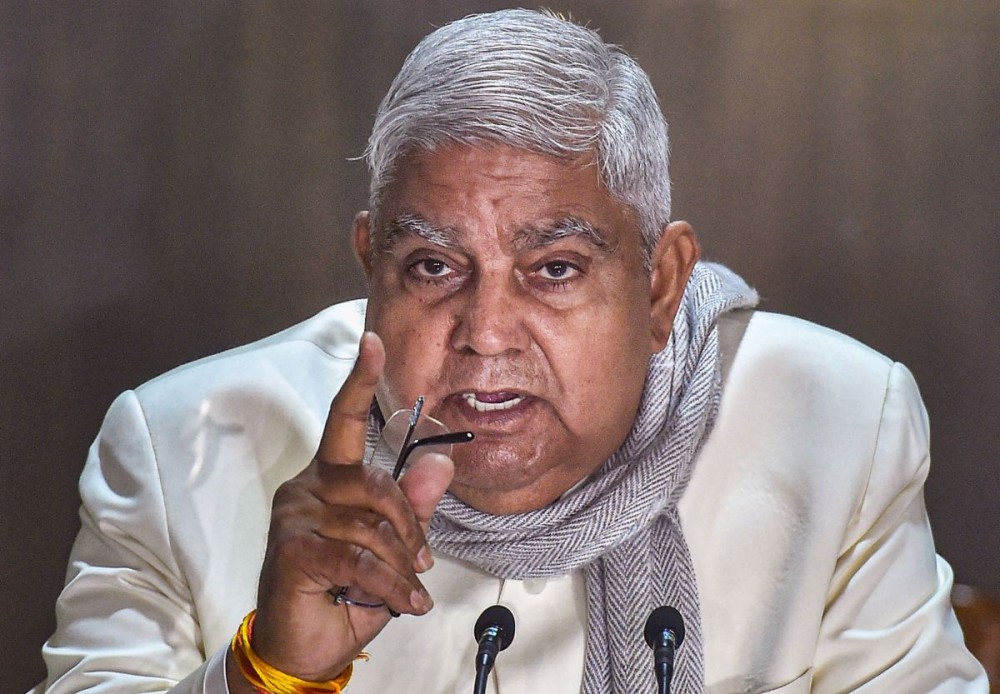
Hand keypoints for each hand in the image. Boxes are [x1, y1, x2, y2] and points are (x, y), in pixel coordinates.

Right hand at [232, 331, 453, 684]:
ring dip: (401, 564)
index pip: (343, 421)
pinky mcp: (293, 548)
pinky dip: (392, 585)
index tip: (372, 342)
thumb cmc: (344, 591)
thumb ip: (414, 506)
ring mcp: (294, 516)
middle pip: (377, 485)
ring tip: (407, 588)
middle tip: (422, 561)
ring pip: (373, 526)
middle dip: (410, 527)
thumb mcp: (391, 548)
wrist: (303, 646)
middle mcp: (306, 488)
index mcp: (328, 478)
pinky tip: (404, 603)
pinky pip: (361, 558)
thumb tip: (442, 462)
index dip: (359, 382)